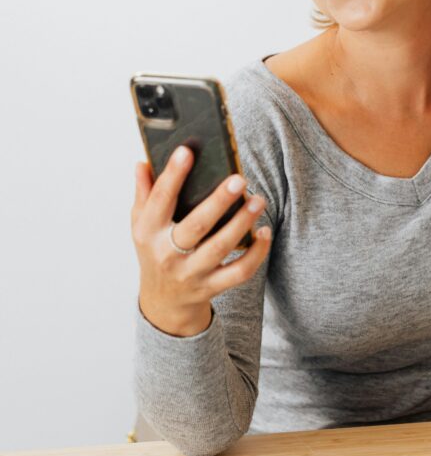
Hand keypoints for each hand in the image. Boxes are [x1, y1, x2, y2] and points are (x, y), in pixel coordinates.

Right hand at [131, 146, 271, 335]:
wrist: (163, 304)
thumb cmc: (155, 253)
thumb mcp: (141, 226)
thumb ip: (144, 195)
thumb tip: (142, 164)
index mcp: (148, 233)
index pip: (160, 200)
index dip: (172, 175)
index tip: (186, 151)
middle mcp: (167, 254)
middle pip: (196, 226)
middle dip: (218, 201)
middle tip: (239, 178)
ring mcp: (190, 273)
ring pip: (221, 247)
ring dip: (242, 222)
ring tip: (258, 200)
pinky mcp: (211, 287)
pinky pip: (239, 271)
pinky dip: (256, 253)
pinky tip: (264, 232)